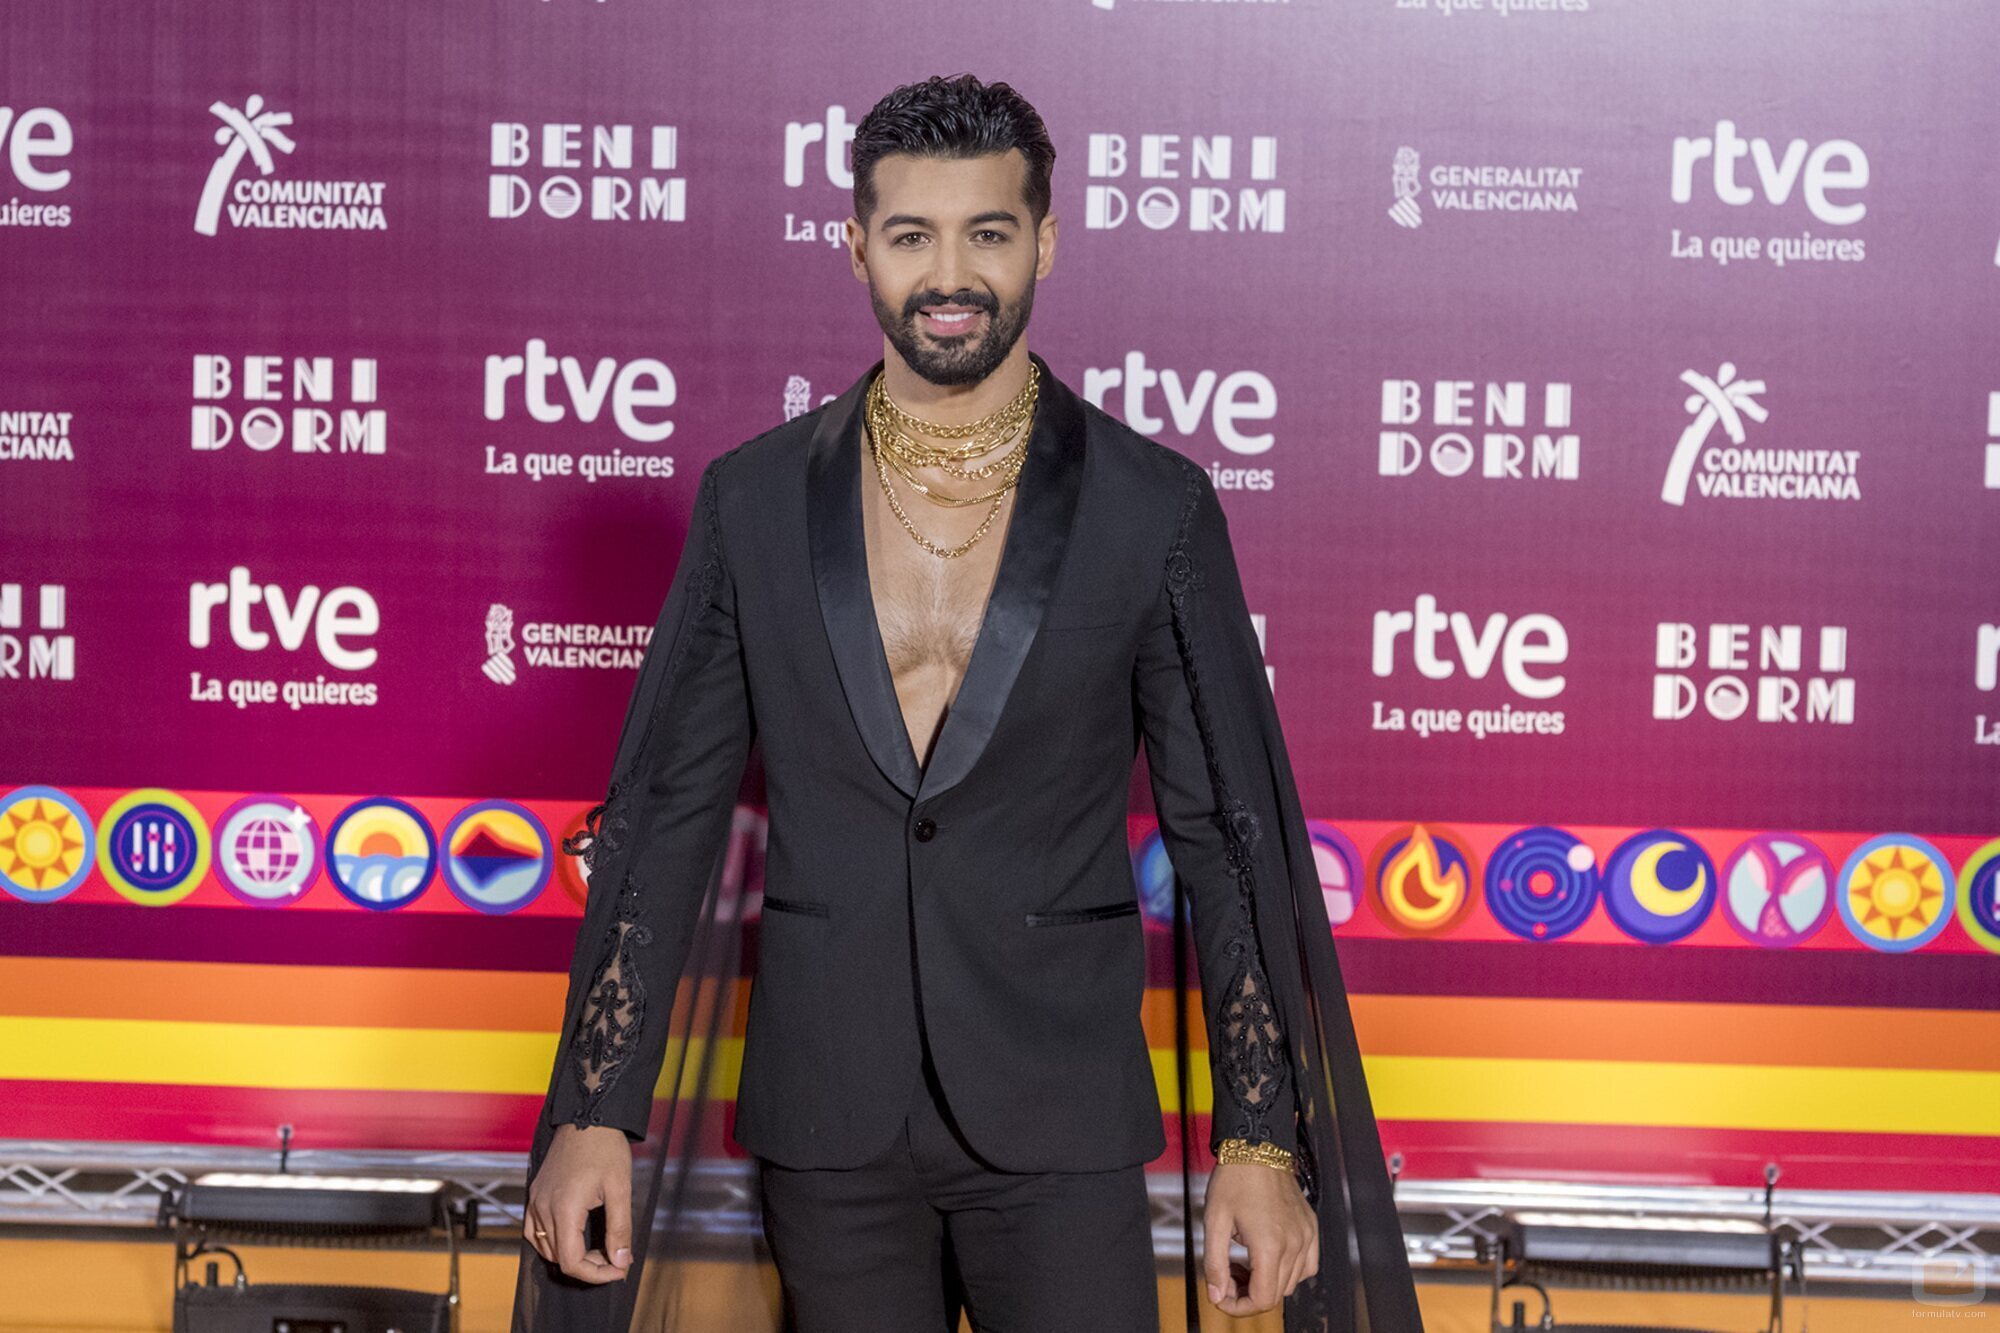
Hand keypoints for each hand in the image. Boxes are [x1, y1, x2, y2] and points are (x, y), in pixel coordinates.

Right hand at [524, 1123, 634, 1282]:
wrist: (589, 1116)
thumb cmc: (605, 1149)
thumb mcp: (620, 1189)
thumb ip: (619, 1229)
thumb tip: (621, 1261)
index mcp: (564, 1209)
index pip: (571, 1262)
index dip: (596, 1274)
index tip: (618, 1270)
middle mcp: (543, 1207)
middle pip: (559, 1258)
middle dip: (589, 1266)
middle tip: (615, 1258)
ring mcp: (536, 1200)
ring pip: (545, 1247)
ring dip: (571, 1255)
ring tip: (599, 1247)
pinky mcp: (535, 1193)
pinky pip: (534, 1231)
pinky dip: (551, 1242)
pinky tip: (573, 1236)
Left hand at [1201, 1161, 1317, 1315]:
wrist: (1257, 1147)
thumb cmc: (1234, 1180)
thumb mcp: (1215, 1221)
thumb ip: (1215, 1263)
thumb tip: (1216, 1295)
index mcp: (1270, 1245)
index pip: (1263, 1299)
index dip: (1240, 1307)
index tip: (1222, 1297)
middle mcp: (1295, 1244)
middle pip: (1276, 1294)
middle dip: (1248, 1294)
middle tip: (1227, 1275)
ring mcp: (1306, 1236)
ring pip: (1291, 1283)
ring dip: (1267, 1283)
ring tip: (1243, 1264)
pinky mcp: (1310, 1227)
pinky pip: (1307, 1265)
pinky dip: (1288, 1271)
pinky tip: (1268, 1257)